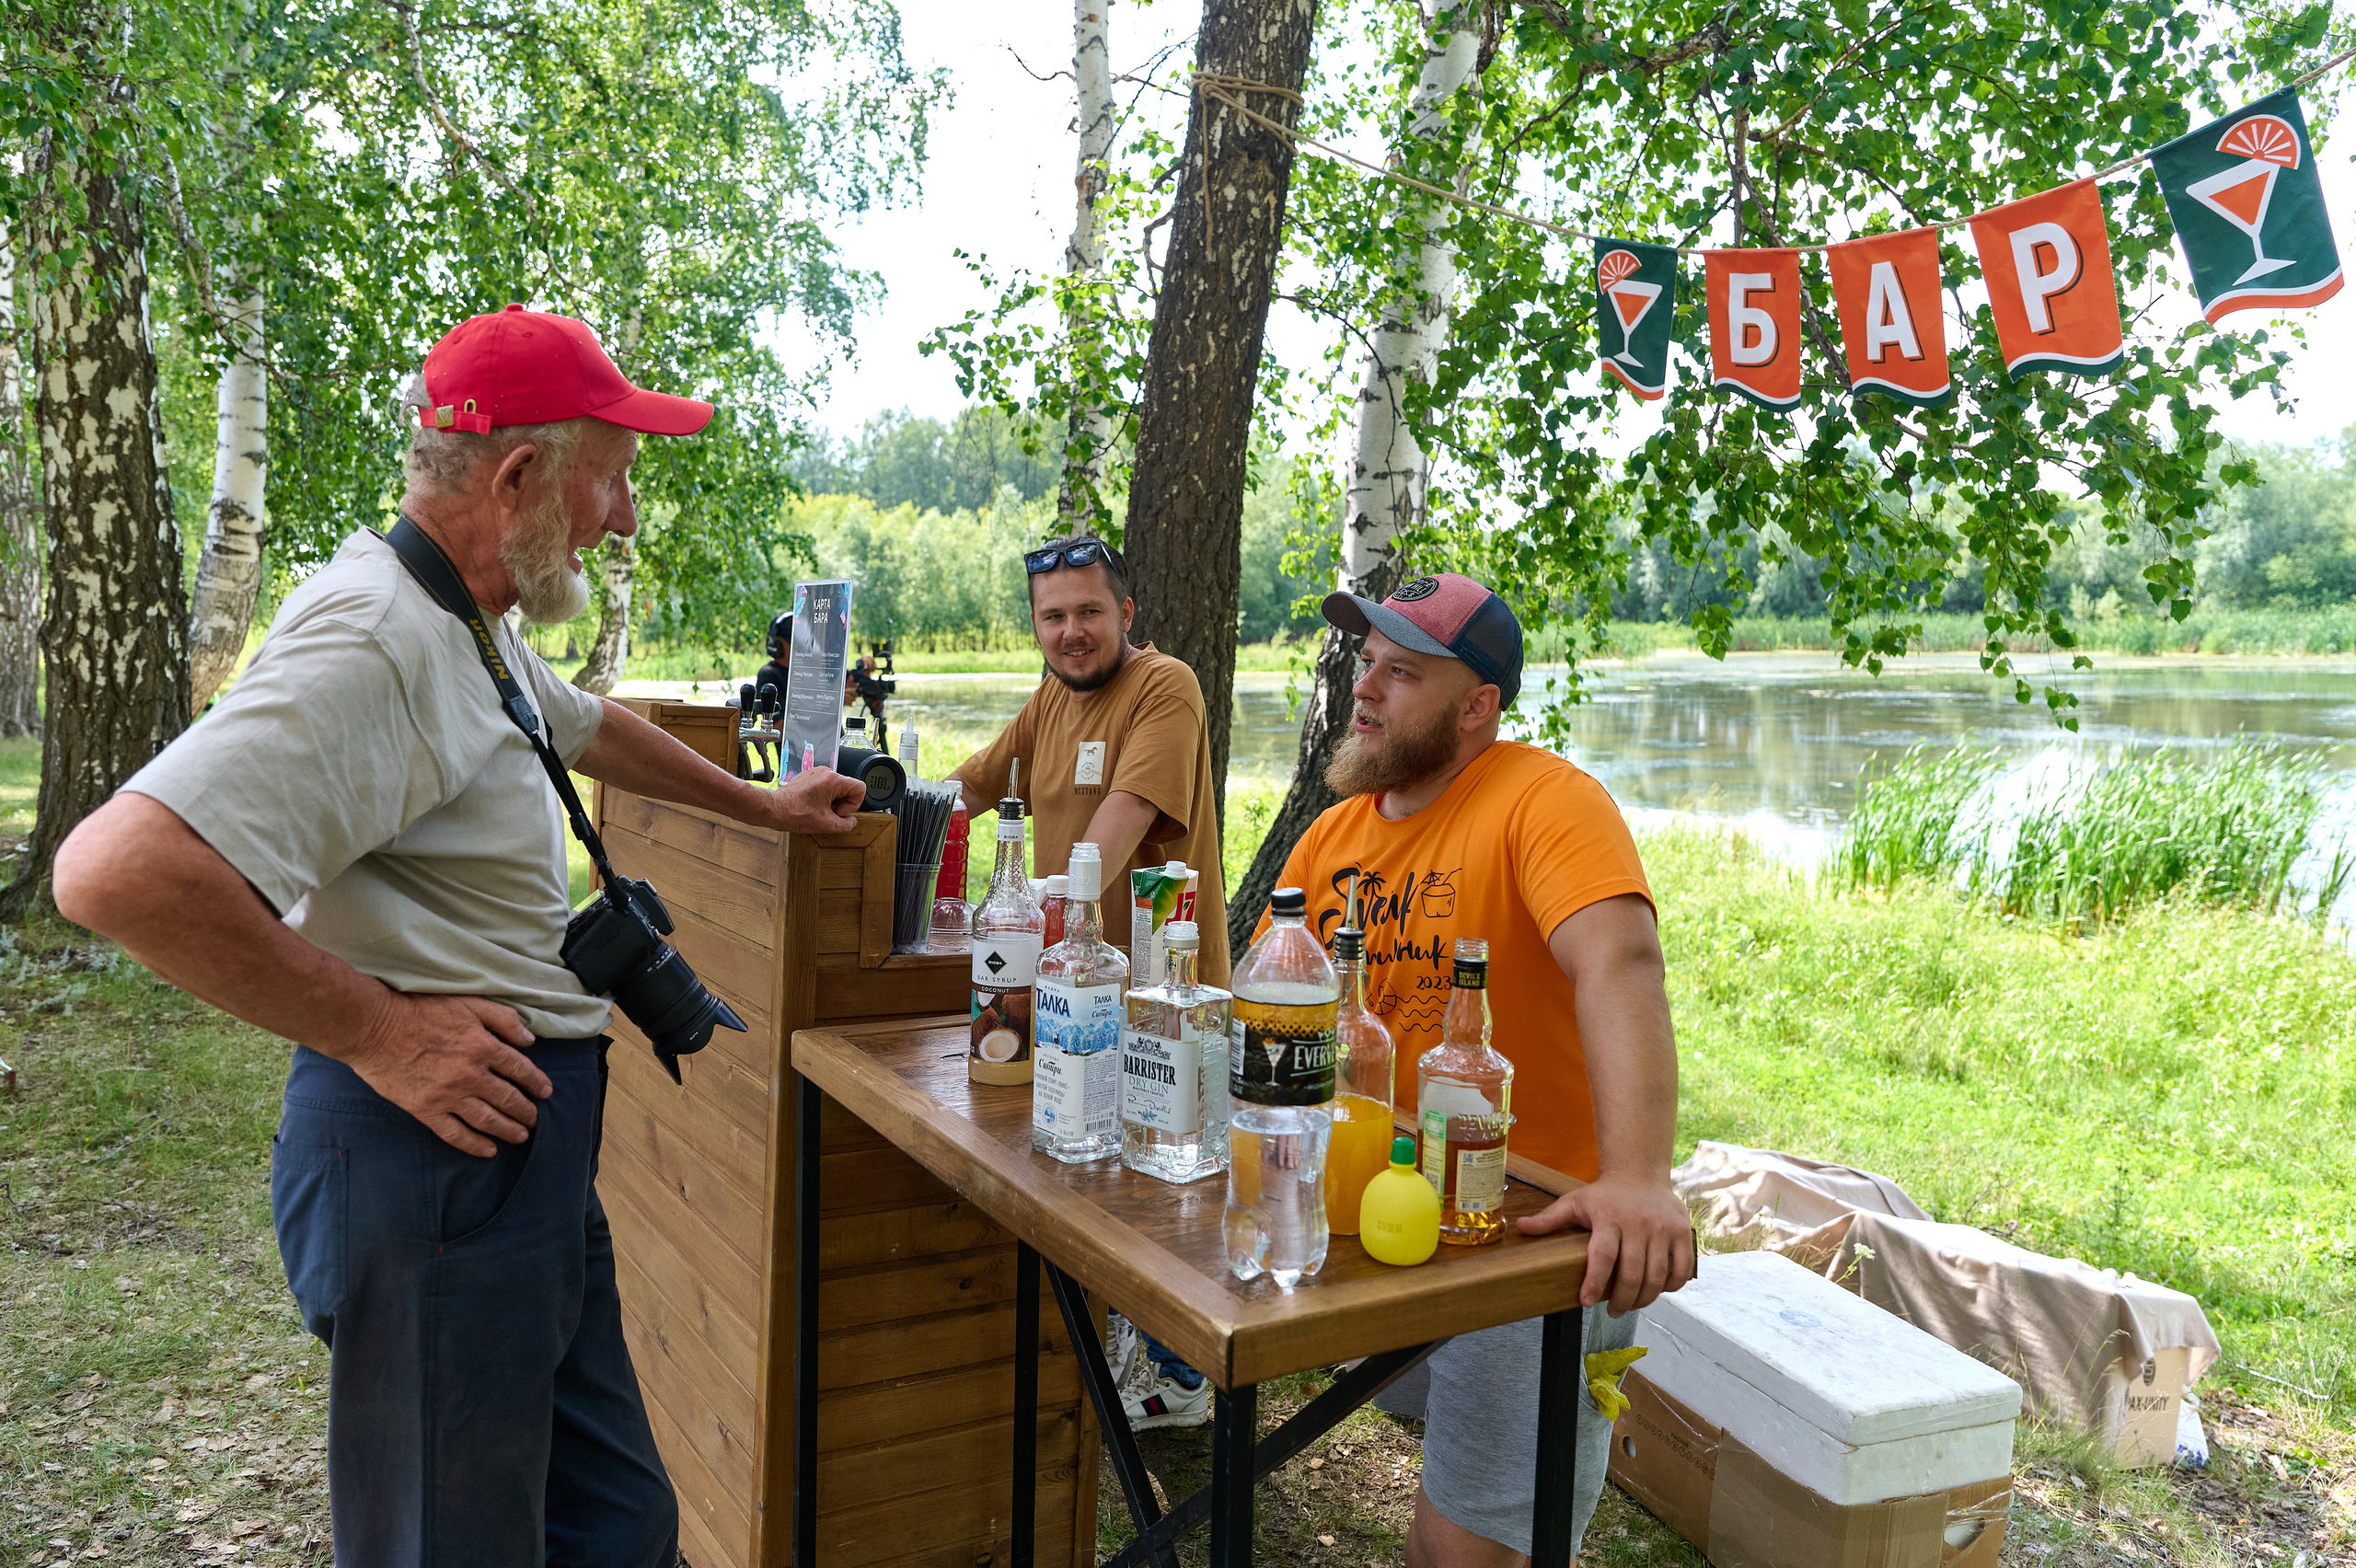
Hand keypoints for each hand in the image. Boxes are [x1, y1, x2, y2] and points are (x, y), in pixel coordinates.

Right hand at [339, 991, 551, 1156]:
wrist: (374, 1028)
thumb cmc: (419, 1011)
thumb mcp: (468, 1003)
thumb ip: (502, 1019)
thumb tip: (529, 1040)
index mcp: (483, 1046)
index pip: (521, 1070)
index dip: (537, 1083)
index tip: (545, 1092)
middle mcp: (471, 1075)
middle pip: (508, 1098)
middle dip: (526, 1111)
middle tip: (535, 1119)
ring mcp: (448, 1096)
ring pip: (487, 1120)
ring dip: (508, 1130)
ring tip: (521, 1136)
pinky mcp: (426, 1110)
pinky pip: (456, 1134)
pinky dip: (475, 1145)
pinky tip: (489, 1150)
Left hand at [771, 765, 866, 834]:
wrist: (774, 809)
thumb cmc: (794, 813)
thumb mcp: (827, 824)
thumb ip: (846, 824)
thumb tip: (852, 821)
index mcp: (833, 779)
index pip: (860, 788)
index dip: (853, 805)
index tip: (838, 812)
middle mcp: (825, 772)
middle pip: (847, 788)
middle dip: (841, 804)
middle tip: (827, 813)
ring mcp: (816, 773)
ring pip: (836, 788)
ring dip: (832, 802)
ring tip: (818, 810)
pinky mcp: (809, 777)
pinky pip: (825, 786)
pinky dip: (823, 798)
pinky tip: (812, 806)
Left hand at [1517, 1171, 1695, 1316]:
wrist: (1640, 1173)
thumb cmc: (1605, 1194)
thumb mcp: (1575, 1202)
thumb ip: (1550, 1219)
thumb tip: (1520, 1227)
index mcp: (1609, 1217)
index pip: (1602, 1256)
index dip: (1595, 1282)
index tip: (1586, 1302)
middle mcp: (1639, 1223)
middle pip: (1632, 1272)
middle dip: (1621, 1300)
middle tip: (1612, 1312)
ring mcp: (1663, 1228)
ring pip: (1657, 1276)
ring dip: (1644, 1299)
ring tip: (1631, 1306)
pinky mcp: (1682, 1232)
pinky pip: (1681, 1268)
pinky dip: (1672, 1286)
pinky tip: (1657, 1290)